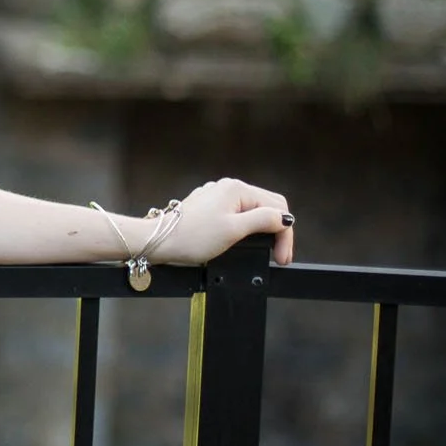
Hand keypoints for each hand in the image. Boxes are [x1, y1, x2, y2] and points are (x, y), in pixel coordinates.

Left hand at [147, 178, 294, 267]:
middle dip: (276, 232)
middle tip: (278, 257)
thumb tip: (285, 217)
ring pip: (252, 212)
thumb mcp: (234, 230)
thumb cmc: (192, 236)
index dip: (285, 234)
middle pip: (267, 207)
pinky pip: (237, 215)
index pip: (277, 207)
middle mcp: (228, 188)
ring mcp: (217, 197)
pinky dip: (246, 229)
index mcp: (237, 189)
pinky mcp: (210, 208)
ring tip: (265, 251)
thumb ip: (264, 220)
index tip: (282, 257)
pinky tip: (244, 242)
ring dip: (262, 231)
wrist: (159, 241)